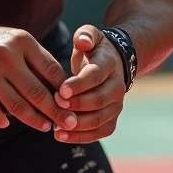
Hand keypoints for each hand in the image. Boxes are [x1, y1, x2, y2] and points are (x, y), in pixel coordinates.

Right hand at [0, 23, 78, 133]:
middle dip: (56, 111)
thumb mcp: (16, 42)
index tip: (74, 105)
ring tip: (45, 127)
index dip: (66, 91)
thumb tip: (64, 89)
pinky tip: (7, 123)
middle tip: (69, 124)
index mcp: (22, 42)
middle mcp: (6, 55)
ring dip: (34, 120)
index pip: (52, 70)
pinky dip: (1, 120)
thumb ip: (37, 62)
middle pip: (38, 91)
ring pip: (17, 105)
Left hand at [54, 25, 125, 143]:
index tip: (60, 91)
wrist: (114, 64)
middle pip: (99, 100)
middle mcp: (117, 86)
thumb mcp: (90, 35)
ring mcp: (116, 105)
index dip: (79, 84)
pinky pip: (100, 132)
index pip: (96, 76)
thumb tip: (82, 41)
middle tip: (56, 105)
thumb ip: (85, 34)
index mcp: (109, 65)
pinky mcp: (111, 119)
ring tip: (56, 127)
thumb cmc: (94, 50)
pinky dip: (81, 137)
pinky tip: (61, 137)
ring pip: (100, 119)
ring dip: (78, 125)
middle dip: (76, 105)